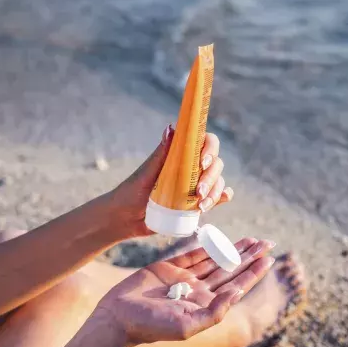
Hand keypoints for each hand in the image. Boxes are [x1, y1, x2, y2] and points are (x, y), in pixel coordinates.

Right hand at [93, 238, 274, 344]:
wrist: (119, 317)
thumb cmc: (151, 327)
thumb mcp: (187, 325)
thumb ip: (214, 312)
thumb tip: (237, 292)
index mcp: (205, 306)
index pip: (236, 285)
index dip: (253, 272)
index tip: (269, 259)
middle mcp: (197, 291)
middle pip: (230, 269)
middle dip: (249, 257)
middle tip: (268, 242)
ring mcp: (183, 278)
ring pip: (214, 259)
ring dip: (233, 248)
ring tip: (252, 239)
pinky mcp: (168, 267)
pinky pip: (192, 253)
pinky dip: (206, 244)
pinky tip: (221, 237)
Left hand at [110, 124, 233, 236]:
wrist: (125, 219)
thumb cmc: (132, 191)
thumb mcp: (146, 172)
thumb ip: (161, 153)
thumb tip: (171, 127)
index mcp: (179, 155)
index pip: (204, 142)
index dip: (210, 149)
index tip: (202, 163)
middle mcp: (191, 168)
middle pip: (215, 163)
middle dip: (211, 177)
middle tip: (198, 192)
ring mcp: (195, 185)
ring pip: (217, 181)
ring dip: (215, 192)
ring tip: (201, 206)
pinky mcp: (196, 203)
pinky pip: (217, 196)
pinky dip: (222, 196)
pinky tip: (222, 198)